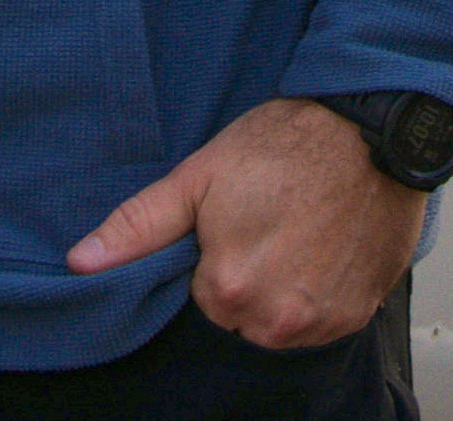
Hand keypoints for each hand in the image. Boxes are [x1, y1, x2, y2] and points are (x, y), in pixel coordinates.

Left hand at [65, 96, 421, 350]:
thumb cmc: (287, 145)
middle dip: (247, 280)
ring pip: (280, 323)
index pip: (200, 299)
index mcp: (226, 288)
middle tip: (270, 224)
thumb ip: (139, 226)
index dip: (215, 259)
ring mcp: (320, 321)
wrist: (372, 129)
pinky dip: (320, 294)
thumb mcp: (200, 175)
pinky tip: (326, 248)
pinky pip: (321, 321)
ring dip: (284, 291)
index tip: (237, 225)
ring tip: (300, 234)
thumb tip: (81, 263)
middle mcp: (274, 318)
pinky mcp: (356, 314)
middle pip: (240, 316)